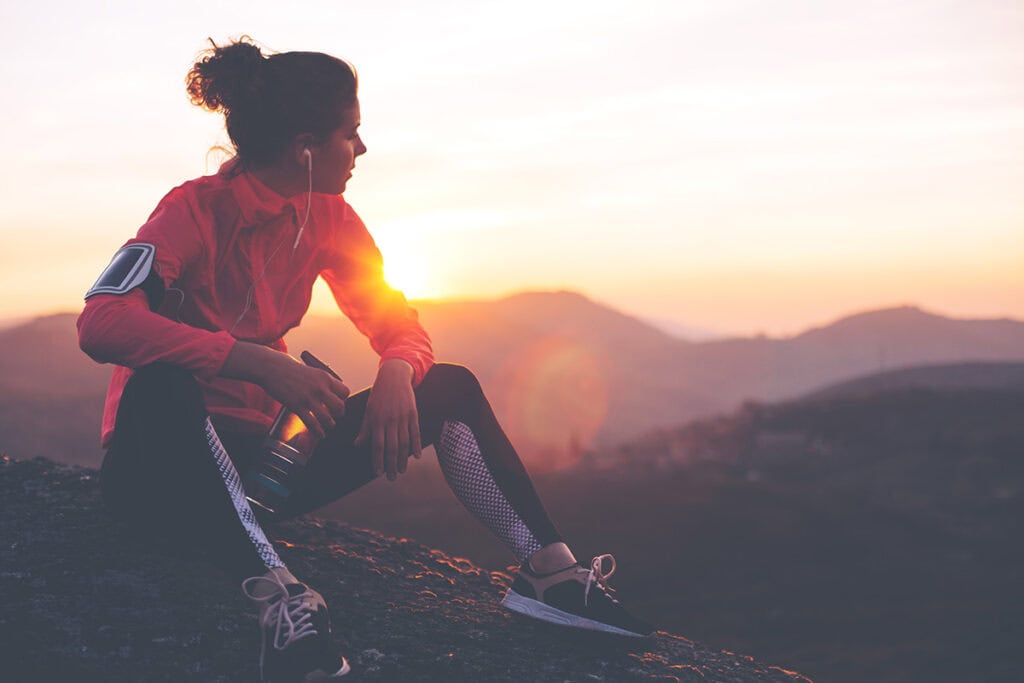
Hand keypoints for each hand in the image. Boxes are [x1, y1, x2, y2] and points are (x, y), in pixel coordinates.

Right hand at [221, 342, 349, 439]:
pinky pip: (312, 423)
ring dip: (329, 424)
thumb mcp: (311, 370)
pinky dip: (318, 432)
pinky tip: (320, 435)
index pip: (345, 392)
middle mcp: (320, 388)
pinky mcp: (297, 406)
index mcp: (325, 377)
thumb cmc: (289, 368)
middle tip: (334, 415)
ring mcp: (308, 398)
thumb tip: (326, 390)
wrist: (271, 367)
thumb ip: (320, 381)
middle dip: (339, 413)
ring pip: (327, 418)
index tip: (336, 402)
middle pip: (340, 406)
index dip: (342, 399)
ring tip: (328, 426)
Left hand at [355, 359, 420, 480]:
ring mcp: (402, 417)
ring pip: (404, 442)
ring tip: (402, 471)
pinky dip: (416, 445)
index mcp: (377, 420)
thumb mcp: (368, 409)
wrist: (394, 376)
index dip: (378, 460)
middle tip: (391, 478)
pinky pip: (415, 432)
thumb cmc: (379, 394)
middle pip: (391, 447)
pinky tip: (416, 456)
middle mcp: (390, 420)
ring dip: (403, 459)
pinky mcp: (413, 414)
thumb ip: (365, 428)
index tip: (378, 473)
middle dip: (391, 464)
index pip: (377, 445)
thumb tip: (357, 444)